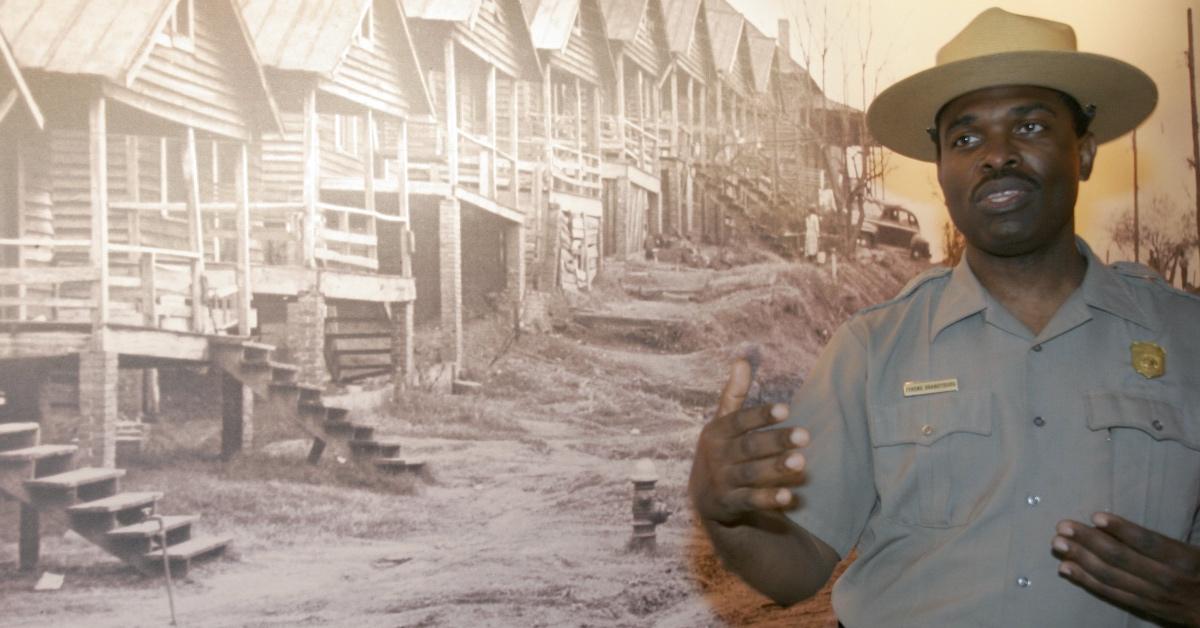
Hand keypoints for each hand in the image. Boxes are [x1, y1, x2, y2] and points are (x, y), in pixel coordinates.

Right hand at [688, 358, 809, 526]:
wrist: (704, 498)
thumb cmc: (721, 451)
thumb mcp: (722, 423)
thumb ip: (733, 394)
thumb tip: (742, 360)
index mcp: (716, 432)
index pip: (739, 421)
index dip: (761, 415)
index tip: (786, 409)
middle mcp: (717, 456)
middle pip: (749, 447)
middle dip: (776, 441)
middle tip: (806, 436)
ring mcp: (722, 481)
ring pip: (751, 474)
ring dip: (775, 468)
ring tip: (802, 462)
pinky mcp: (729, 504)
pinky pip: (750, 501)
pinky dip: (768, 499)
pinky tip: (789, 496)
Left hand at [1053, 513, 1199, 625]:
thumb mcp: (1196, 552)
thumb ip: (1167, 538)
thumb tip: (1156, 507)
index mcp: (1185, 560)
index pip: (1150, 543)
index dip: (1122, 530)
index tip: (1096, 516)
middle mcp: (1169, 580)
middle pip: (1123, 559)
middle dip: (1089, 541)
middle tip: (1063, 526)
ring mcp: (1155, 598)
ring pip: (1112, 578)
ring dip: (1081, 559)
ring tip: (1058, 544)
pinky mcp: (1145, 609)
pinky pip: (1112, 594)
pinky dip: (1087, 581)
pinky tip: (1067, 568)